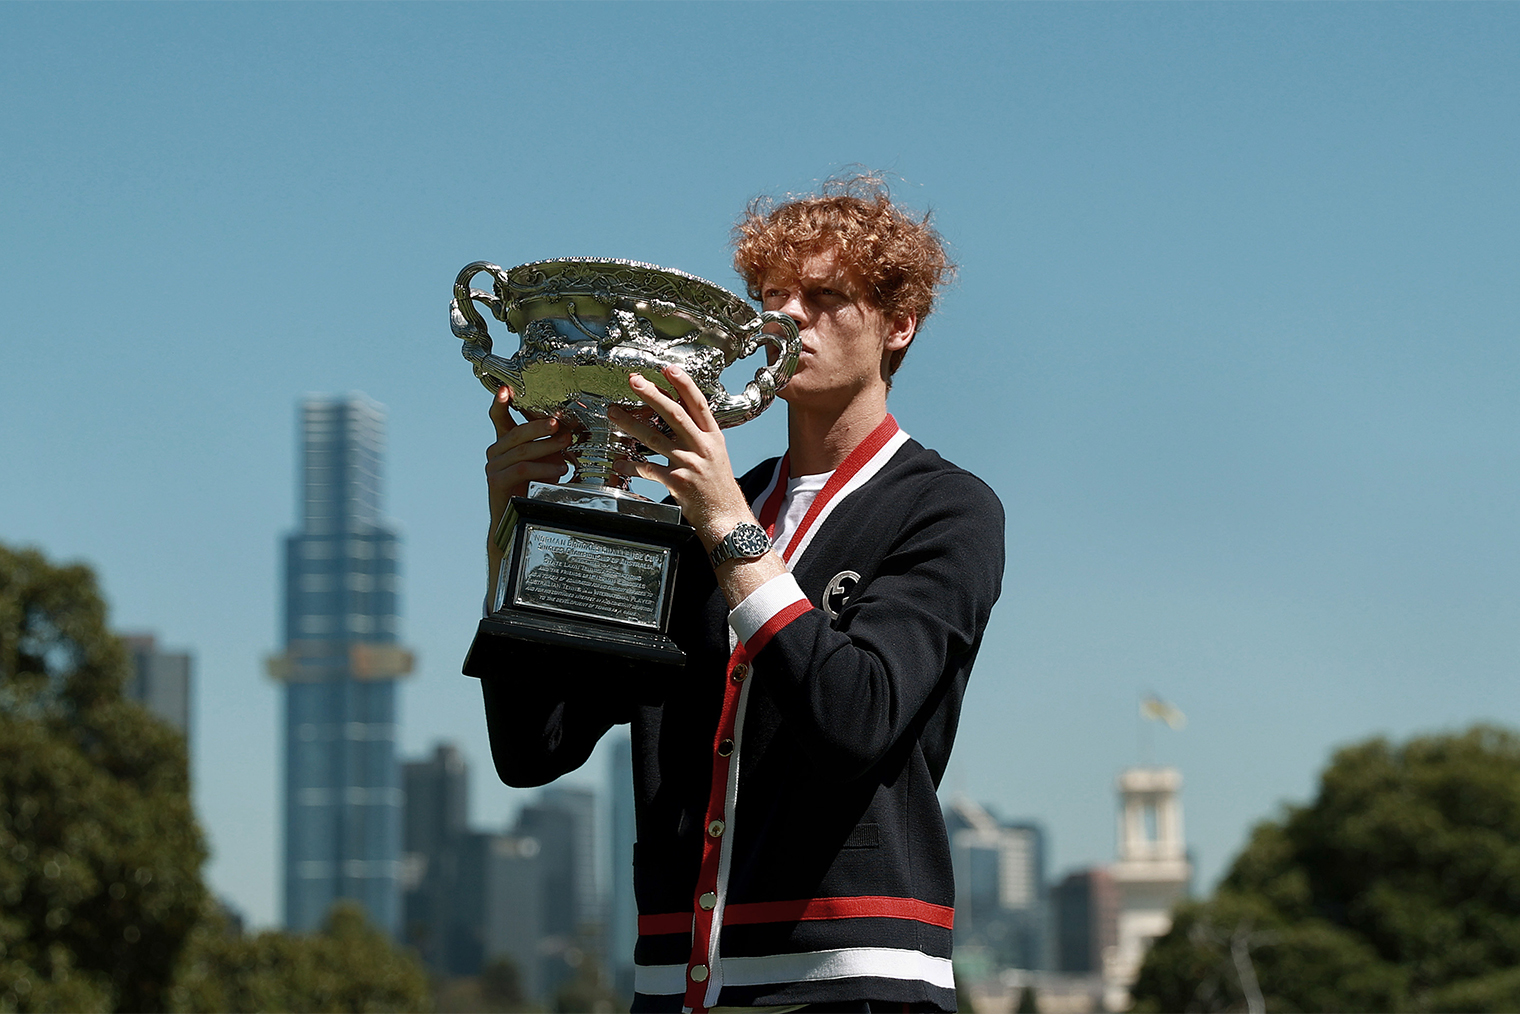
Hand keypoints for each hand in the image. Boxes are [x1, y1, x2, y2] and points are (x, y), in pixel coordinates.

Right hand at [485, 385, 570, 544]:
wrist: (517, 518)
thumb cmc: (533, 487)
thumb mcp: (544, 460)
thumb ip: (550, 445)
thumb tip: (570, 430)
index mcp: (505, 442)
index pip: (498, 416)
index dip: (500, 401)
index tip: (506, 388)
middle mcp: (495, 450)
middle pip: (517, 432)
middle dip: (540, 427)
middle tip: (559, 425)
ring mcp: (493, 466)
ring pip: (522, 450)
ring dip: (547, 448)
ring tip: (566, 449)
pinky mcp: (497, 481)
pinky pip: (521, 468)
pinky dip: (542, 468)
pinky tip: (559, 471)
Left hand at [608, 367, 753, 550]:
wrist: (727, 517)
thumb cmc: (719, 488)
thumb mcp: (716, 455)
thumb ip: (699, 435)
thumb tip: (679, 414)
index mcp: (713, 437)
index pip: (698, 404)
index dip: (683, 384)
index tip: (668, 368)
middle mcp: (702, 447)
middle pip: (675, 414)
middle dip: (653, 394)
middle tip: (635, 381)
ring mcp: (689, 464)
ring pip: (655, 438)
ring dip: (631, 423)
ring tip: (614, 413)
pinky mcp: (677, 482)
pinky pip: (648, 469)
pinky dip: (631, 464)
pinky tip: (618, 462)